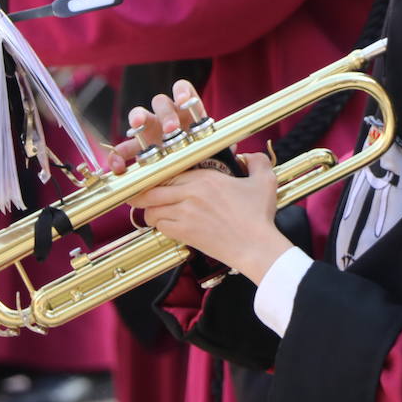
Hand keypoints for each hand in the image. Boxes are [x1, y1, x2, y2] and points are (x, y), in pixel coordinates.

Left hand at [119, 81, 292, 284]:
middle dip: (141, 193)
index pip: (169, 172)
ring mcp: (185, 214)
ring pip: (152, 209)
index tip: (155, 179)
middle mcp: (191, 193)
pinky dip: (158, 224)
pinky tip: (164, 224)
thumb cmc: (259, 217)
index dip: (158, 176)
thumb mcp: (264, 181)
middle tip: (137, 194)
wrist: (256, 247)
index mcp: (206, 177)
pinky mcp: (184, 232)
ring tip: (153, 210)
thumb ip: (256, 162)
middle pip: (151, 190)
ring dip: (150, 210)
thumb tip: (247, 155)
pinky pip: (160, 226)